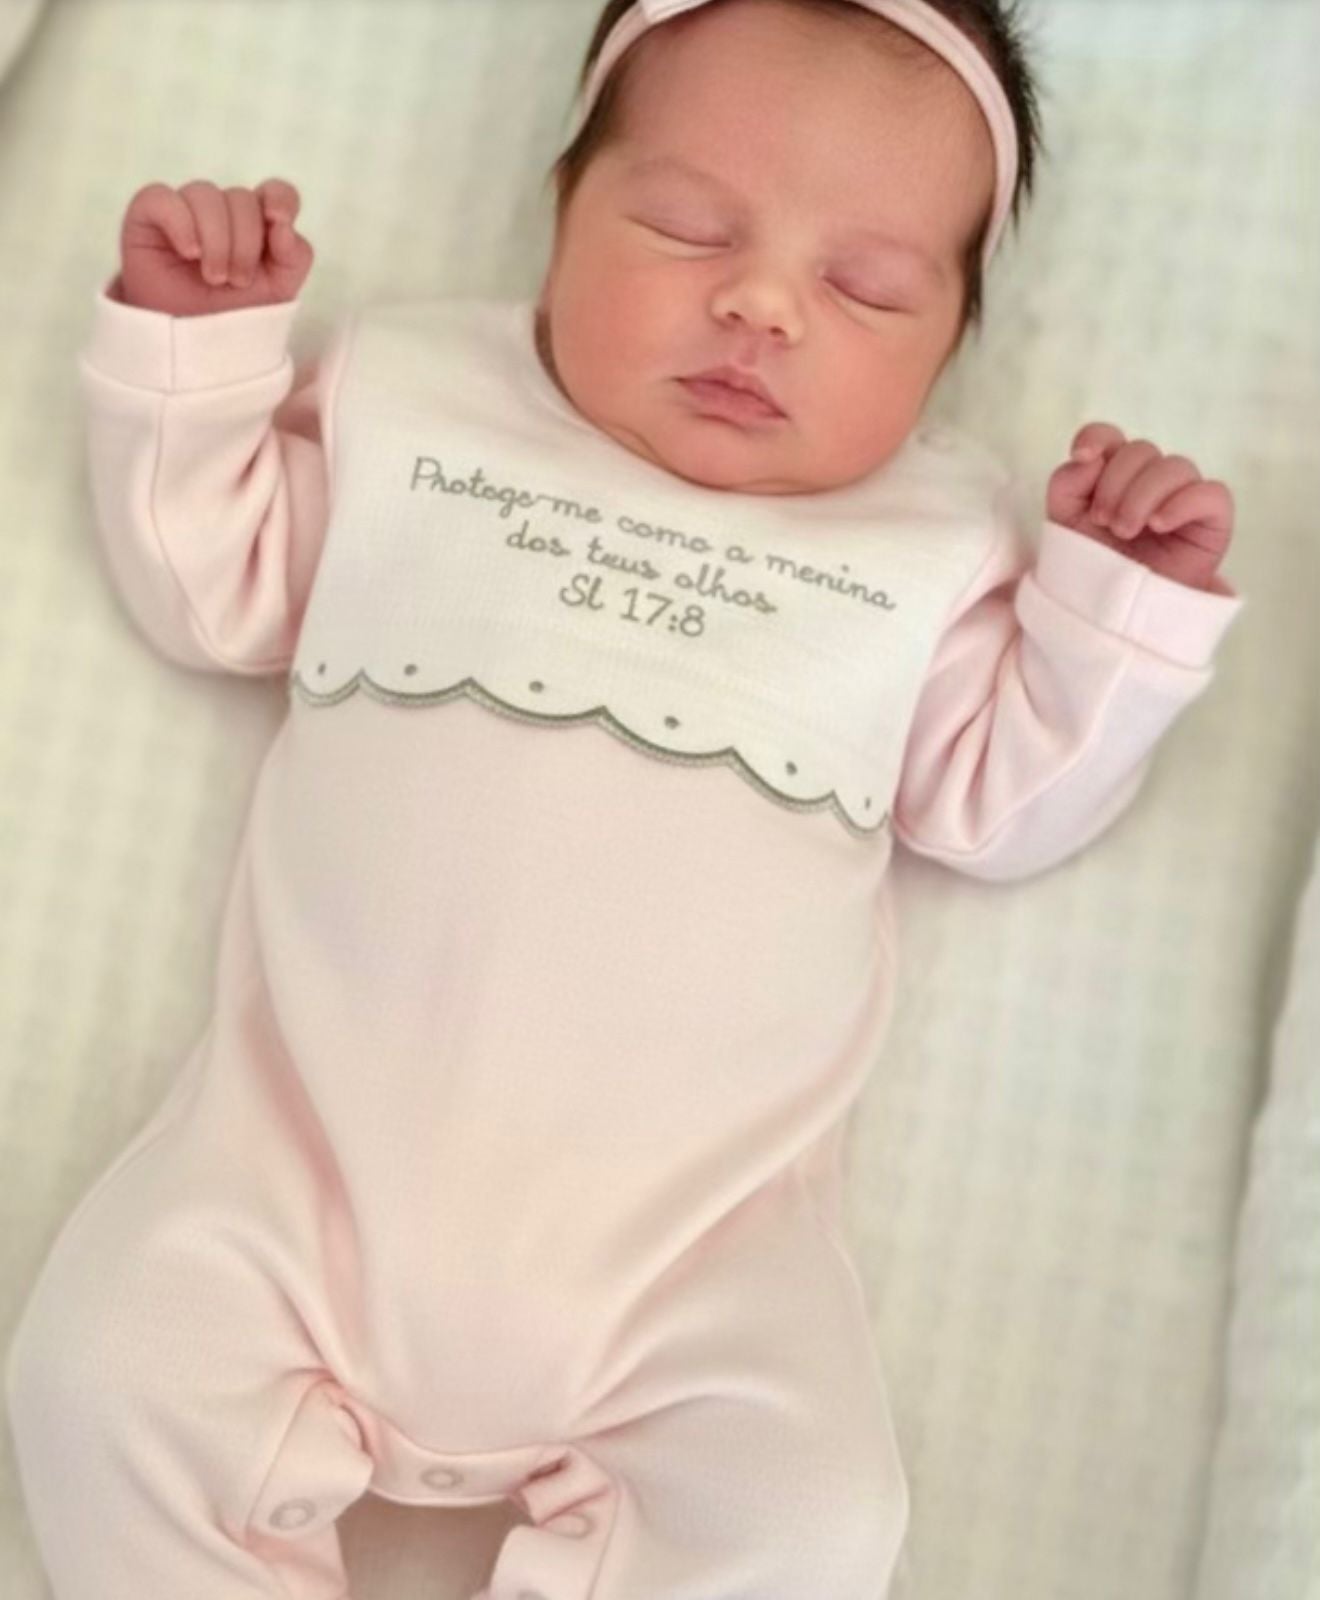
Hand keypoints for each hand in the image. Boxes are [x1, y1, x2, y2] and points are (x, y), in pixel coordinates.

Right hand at [117, 178, 314, 316]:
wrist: (192, 346)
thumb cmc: (234, 317)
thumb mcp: (279, 292)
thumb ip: (295, 255)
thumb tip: (282, 223)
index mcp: (257, 225)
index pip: (275, 192)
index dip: (280, 198)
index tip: (278, 221)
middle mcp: (222, 212)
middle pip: (241, 198)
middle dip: (244, 243)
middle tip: (236, 281)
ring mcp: (186, 209)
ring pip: (205, 194)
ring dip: (215, 239)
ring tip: (212, 277)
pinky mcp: (149, 214)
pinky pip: (162, 196)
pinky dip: (180, 222)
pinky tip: (188, 252)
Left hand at [1046, 422, 1234, 592]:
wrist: (1113, 616)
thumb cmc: (1091, 567)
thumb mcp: (1065, 524)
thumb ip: (1067, 484)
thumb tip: (1089, 457)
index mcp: (1113, 475)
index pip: (1110, 437)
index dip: (1097, 437)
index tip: (1082, 457)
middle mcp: (1150, 480)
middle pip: (1140, 450)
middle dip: (1115, 483)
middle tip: (1104, 522)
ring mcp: (1183, 497)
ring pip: (1175, 466)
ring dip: (1143, 496)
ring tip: (1125, 531)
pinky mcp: (1212, 521)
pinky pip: (1212, 493)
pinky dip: (1183, 503)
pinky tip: (1160, 525)